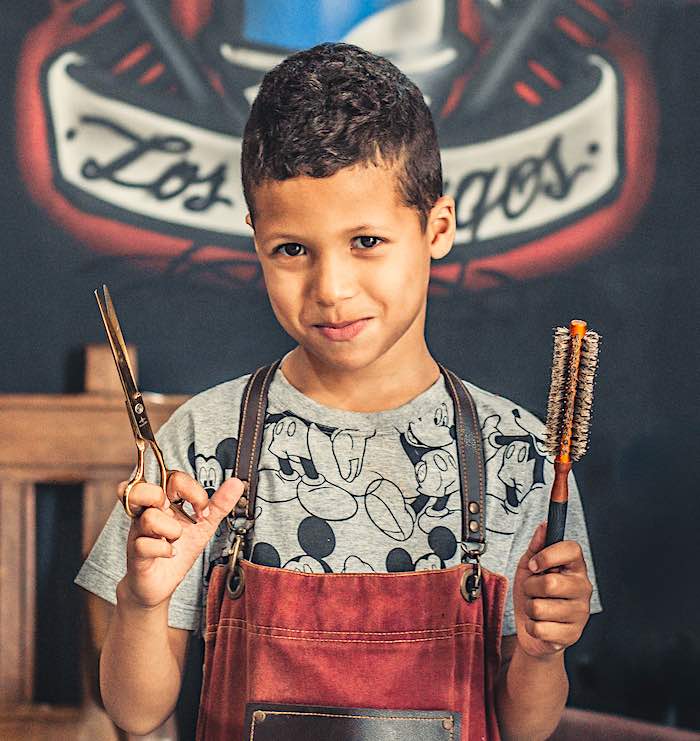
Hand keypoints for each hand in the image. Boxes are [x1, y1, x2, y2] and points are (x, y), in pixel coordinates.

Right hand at [119, 472, 243, 609]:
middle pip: (142, 488)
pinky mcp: (136, 554)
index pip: (172, 477)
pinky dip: (164, 550)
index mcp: (164, 502)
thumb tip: (236, 483)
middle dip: (166, 498)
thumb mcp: (204, 525)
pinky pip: (144, 545)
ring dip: (172, 530)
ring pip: (149, 518)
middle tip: (175, 512)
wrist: (161, 584)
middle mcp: (147, 513)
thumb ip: (219, 504)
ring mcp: (139, 533)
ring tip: (175, 539)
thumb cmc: (178, 550)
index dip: (192, 490)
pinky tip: (170, 553)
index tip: (202, 509)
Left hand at [512, 521, 592, 658]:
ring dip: (529, 608)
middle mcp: (583, 589)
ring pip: (540, 608)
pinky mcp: (572, 635)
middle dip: (530, 587)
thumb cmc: (533, 594)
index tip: (534, 564)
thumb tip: (544, 526)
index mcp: (575, 568)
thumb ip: (536, 546)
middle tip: (532, 590)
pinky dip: (532, 627)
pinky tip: (540, 624)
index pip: (572, 550)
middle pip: (550, 583)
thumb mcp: (529, 566)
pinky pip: (539, 628)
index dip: (548, 555)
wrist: (532, 629)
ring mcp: (580, 613)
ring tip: (536, 608)